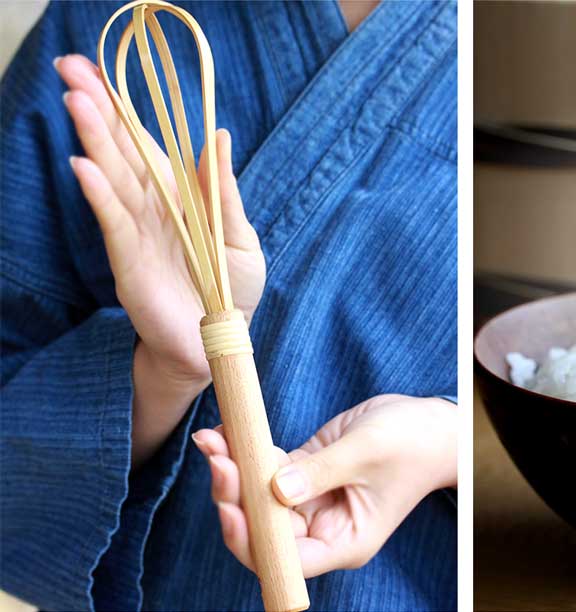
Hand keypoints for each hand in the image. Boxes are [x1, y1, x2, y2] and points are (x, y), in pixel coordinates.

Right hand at [56, 54, 265, 464]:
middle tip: (71, 67)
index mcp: (181, 198)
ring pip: (112, 177)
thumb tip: (218, 138)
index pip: (147, 144)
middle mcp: (153, 208)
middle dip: (99, 109)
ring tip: (76, 100)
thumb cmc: (231, 293)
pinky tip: (84, 166)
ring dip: (95, 140)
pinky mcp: (129, 260)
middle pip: (121, 150)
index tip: (100, 70)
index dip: (125, 109)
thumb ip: (224, 193)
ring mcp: (138, 232)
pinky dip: (99, 194)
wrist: (218, 344)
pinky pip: (113, 221)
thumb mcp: (241, 239)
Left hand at [191, 394, 456, 576]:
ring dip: (232, 472)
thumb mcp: (366, 453)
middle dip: (234, 497)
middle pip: (264, 529)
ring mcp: (311, 500)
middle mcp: (323, 528)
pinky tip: (225, 435)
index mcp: (343, 541)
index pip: (288, 559)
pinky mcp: (304, 473)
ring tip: (211, 441)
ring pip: (258, 499)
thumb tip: (272, 489)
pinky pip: (266, 471)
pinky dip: (246, 455)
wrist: (432, 423)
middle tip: (218, 460)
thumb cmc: (412, 443)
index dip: (254, 540)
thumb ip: (318, 472)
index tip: (232, 508)